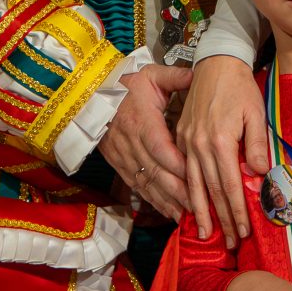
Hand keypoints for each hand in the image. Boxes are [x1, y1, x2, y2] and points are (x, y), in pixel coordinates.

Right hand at [99, 63, 192, 220]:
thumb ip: (175, 76)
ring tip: (190, 215)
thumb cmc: (123, 84)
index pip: (161, 149)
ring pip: (148, 184)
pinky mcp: (119, 165)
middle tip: (202, 206)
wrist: (89, 95)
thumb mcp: (150, 75)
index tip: (199, 178)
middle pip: (157, 173)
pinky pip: (138, 187)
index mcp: (141, 121)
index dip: (179, 166)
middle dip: (179, 192)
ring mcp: (123, 157)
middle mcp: (131, 143)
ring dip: (169, 201)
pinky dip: (155, 201)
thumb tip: (199, 74)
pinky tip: (171, 212)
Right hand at [180, 55, 267, 244]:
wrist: (215, 64)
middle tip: (229, 243)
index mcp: (219, 141)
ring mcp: (186, 142)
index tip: (243, 231)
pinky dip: (186, 192)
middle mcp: (199, 145)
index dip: (236, 211)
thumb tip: (259, 175)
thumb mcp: (256, 113)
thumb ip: (256, 145)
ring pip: (192, 185)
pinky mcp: (181, 138)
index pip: (229, 185)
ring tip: (206, 234)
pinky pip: (183, 172)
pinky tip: (190, 206)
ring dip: (200, 212)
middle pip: (210, 190)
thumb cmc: (240, 88)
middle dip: (221, 219)